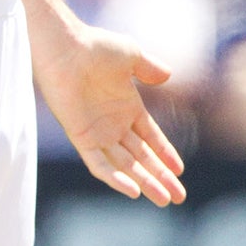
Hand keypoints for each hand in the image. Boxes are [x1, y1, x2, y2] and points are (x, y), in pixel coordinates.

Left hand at [38, 24, 186, 205]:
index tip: (180, 171)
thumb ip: (149, 68)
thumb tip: (168, 76)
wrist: (65, 47)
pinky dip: (115, 178)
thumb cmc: (96, 46)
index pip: (150, 138)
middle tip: (178, 197)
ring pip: (125, 166)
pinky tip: (133, 191)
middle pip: (142, 158)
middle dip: (161, 177)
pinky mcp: (81, 137)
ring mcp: (97, 133)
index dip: (165, 154)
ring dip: (144, 183)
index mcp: (128, 107)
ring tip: (163, 199)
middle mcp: (113, 124)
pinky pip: (99, 164)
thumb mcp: (131, 55)